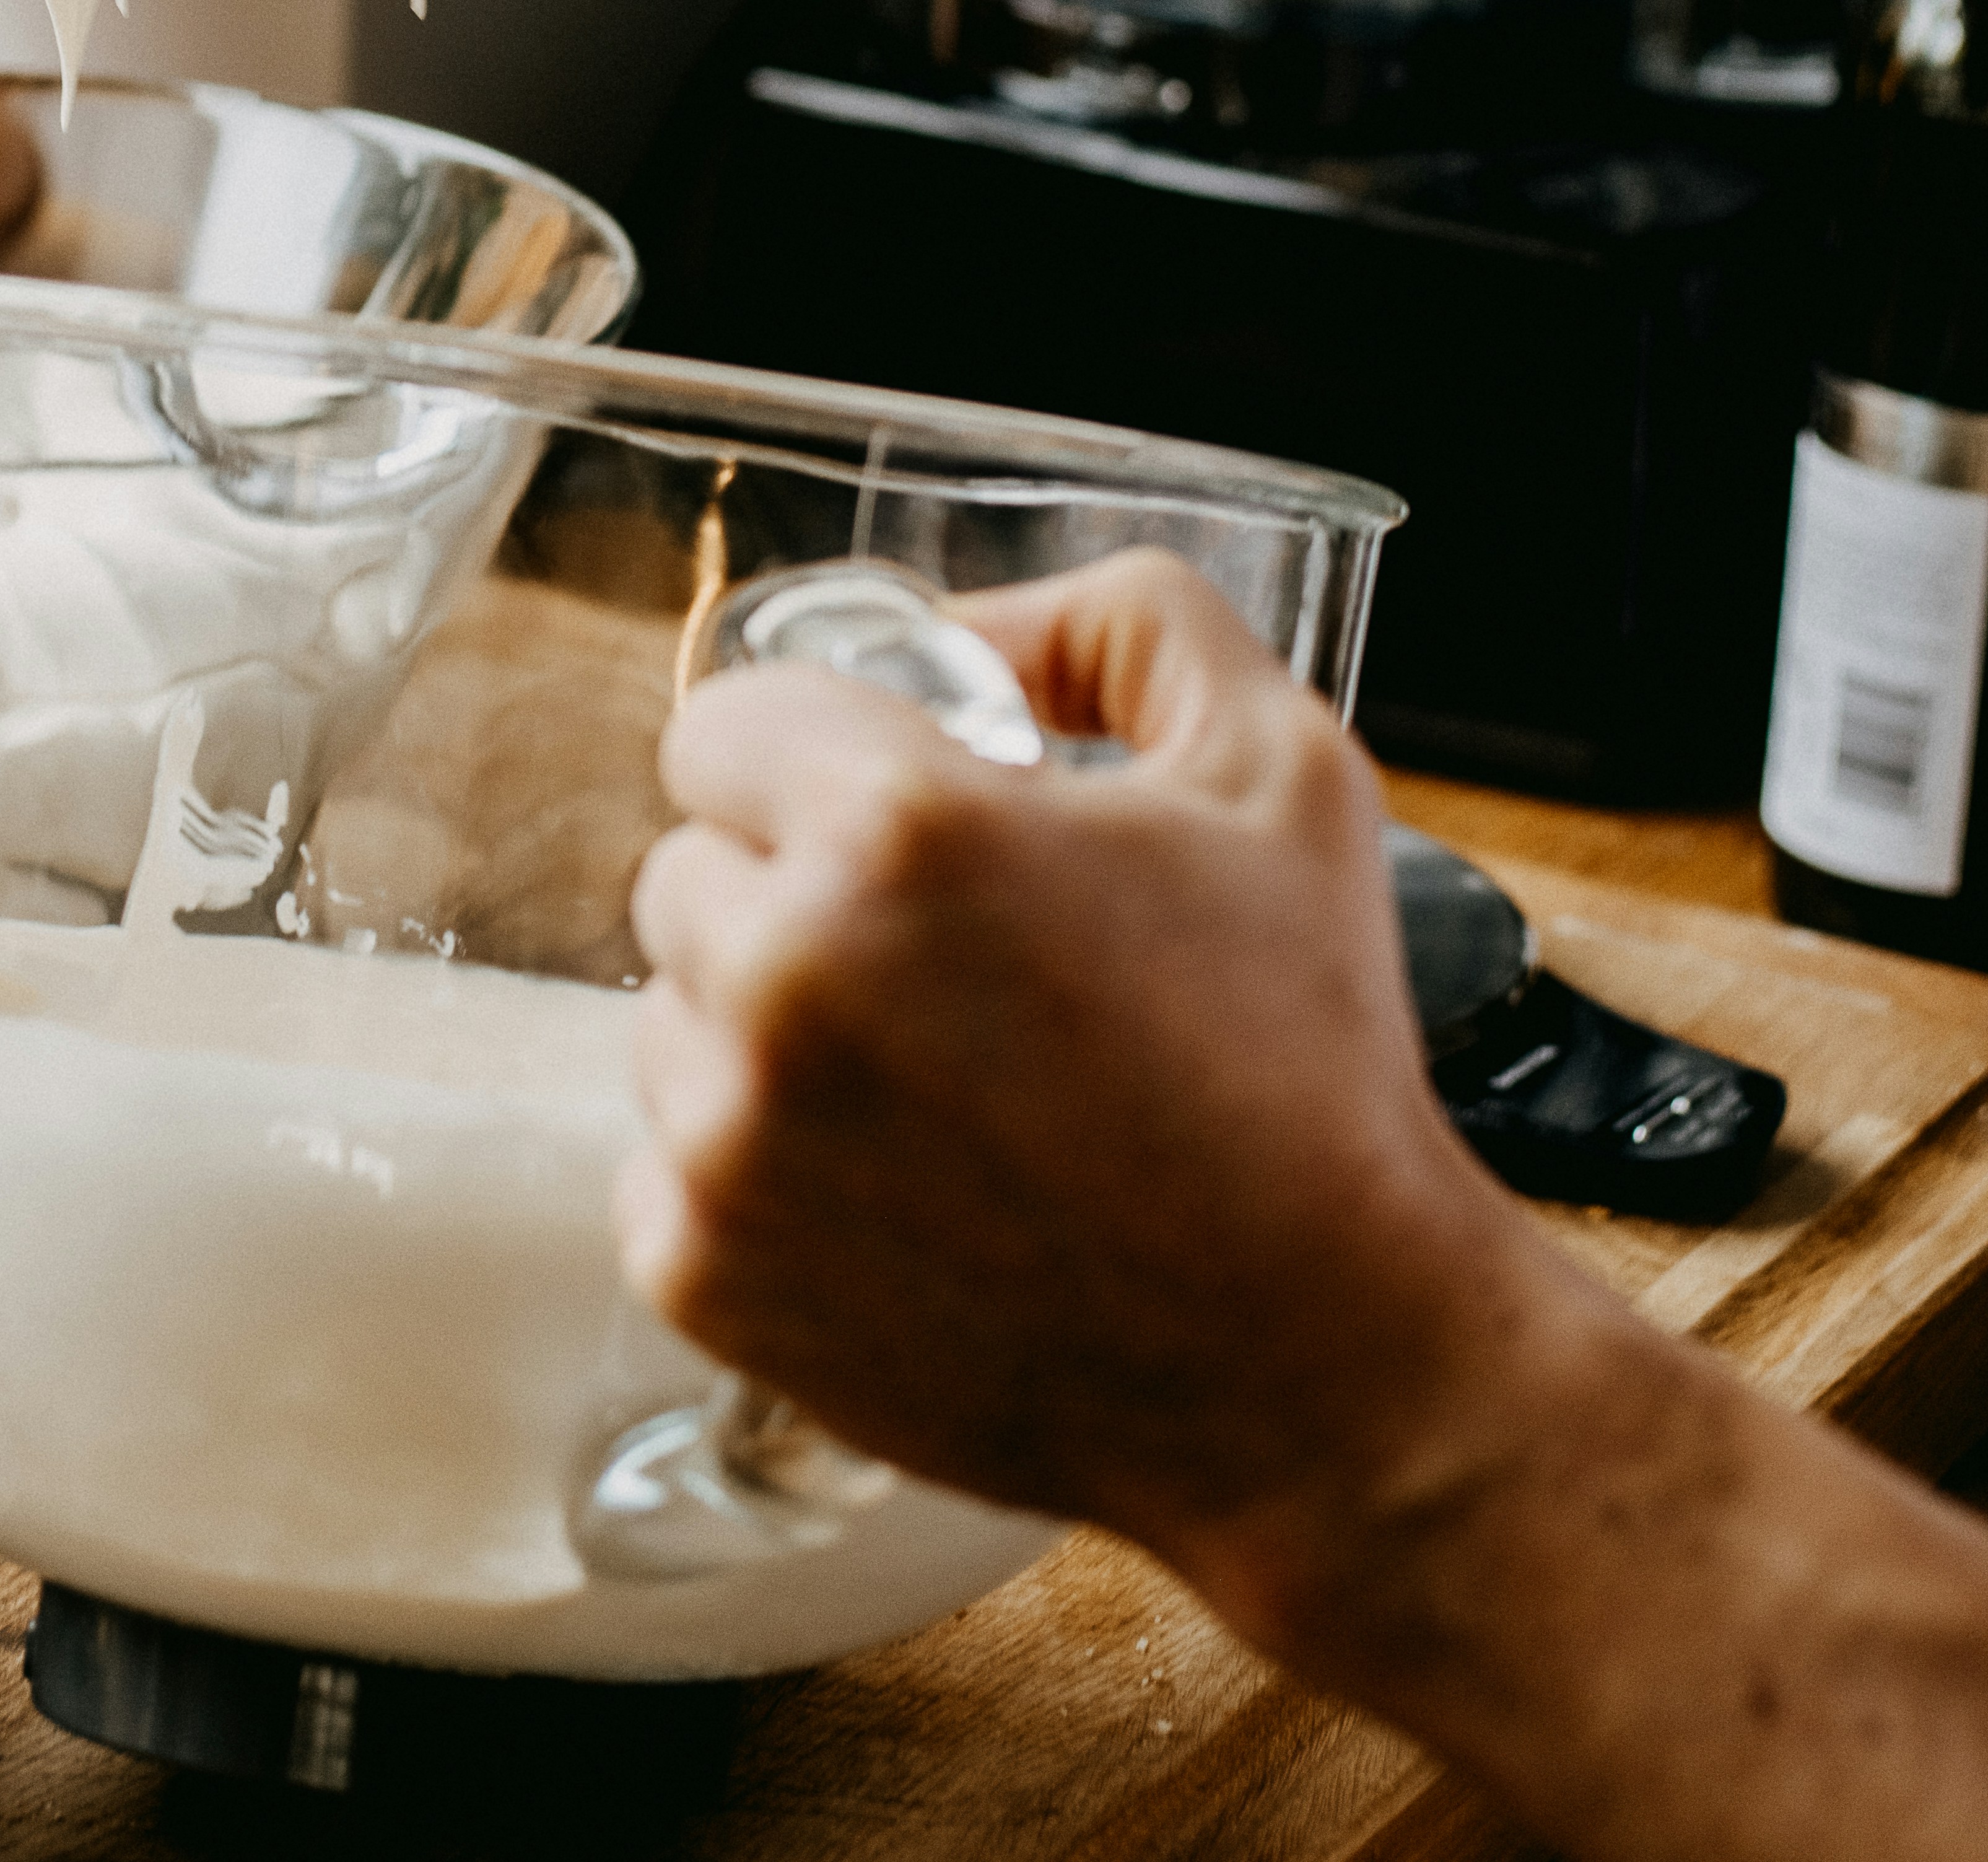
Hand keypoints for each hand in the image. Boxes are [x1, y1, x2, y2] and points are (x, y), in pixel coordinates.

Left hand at [618, 549, 1566, 1636]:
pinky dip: (756, 1177)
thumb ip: (1122, 623)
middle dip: (794, 896)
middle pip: (686, 869)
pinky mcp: (705, 1278)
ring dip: (766, 1036)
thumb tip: (967, 626)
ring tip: (937, 1093)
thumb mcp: (1278, 766)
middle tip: (943, 969)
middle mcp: (782, 977)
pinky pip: (663, 1168)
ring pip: (669, 1017)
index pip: (720, 724)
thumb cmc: (1309, 1063)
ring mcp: (729, 1142)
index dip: (816, 763)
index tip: (893, 821)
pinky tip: (899, 1195)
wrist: (1324, 1364)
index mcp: (895, 828)